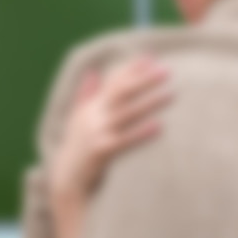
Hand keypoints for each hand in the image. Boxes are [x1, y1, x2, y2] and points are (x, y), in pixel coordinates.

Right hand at [50, 56, 171, 200]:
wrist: (66, 180)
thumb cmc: (78, 150)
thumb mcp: (79, 120)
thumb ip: (87, 96)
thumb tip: (92, 73)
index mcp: (89, 107)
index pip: (112, 81)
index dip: (131, 69)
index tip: (151, 57)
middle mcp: (92, 116)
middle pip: (121, 92)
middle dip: (144, 80)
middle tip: (167, 71)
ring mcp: (96, 132)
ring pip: (127, 113)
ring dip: (150, 102)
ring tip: (171, 94)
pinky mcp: (101, 151)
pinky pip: (126, 140)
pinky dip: (142, 132)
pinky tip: (159, 126)